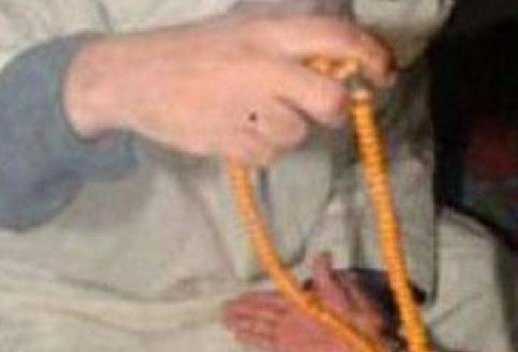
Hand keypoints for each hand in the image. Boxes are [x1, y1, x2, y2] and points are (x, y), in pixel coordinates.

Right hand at [64, 14, 393, 165]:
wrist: (133, 78)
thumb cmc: (193, 52)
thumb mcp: (242, 30)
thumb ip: (289, 45)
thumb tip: (343, 65)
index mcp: (267, 33)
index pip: (336, 38)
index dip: (372, 56)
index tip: (384, 73)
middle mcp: (262, 68)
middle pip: (331, 100)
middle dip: (336, 110)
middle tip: (324, 109)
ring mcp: (245, 108)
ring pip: (298, 134)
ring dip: (286, 130)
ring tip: (254, 114)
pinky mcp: (229, 142)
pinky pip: (268, 155)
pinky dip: (260, 149)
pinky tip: (235, 130)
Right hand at [223, 254, 396, 351]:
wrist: (369, 349)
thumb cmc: (361, 322)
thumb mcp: (347, 296)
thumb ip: (329, 280)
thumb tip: (322, 256)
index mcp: (304, 302)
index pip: (273, 298)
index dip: (255, 297)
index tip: (238, 296)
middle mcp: (294, 318)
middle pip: (262, 312)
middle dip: (243, 310)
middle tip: (223, 308)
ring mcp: (292, 335)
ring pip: (261, 327)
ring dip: (243, 323)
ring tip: (225, 320)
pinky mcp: (293, 351)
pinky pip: (267, 343)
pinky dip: (252, 339)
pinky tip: (239, 337)